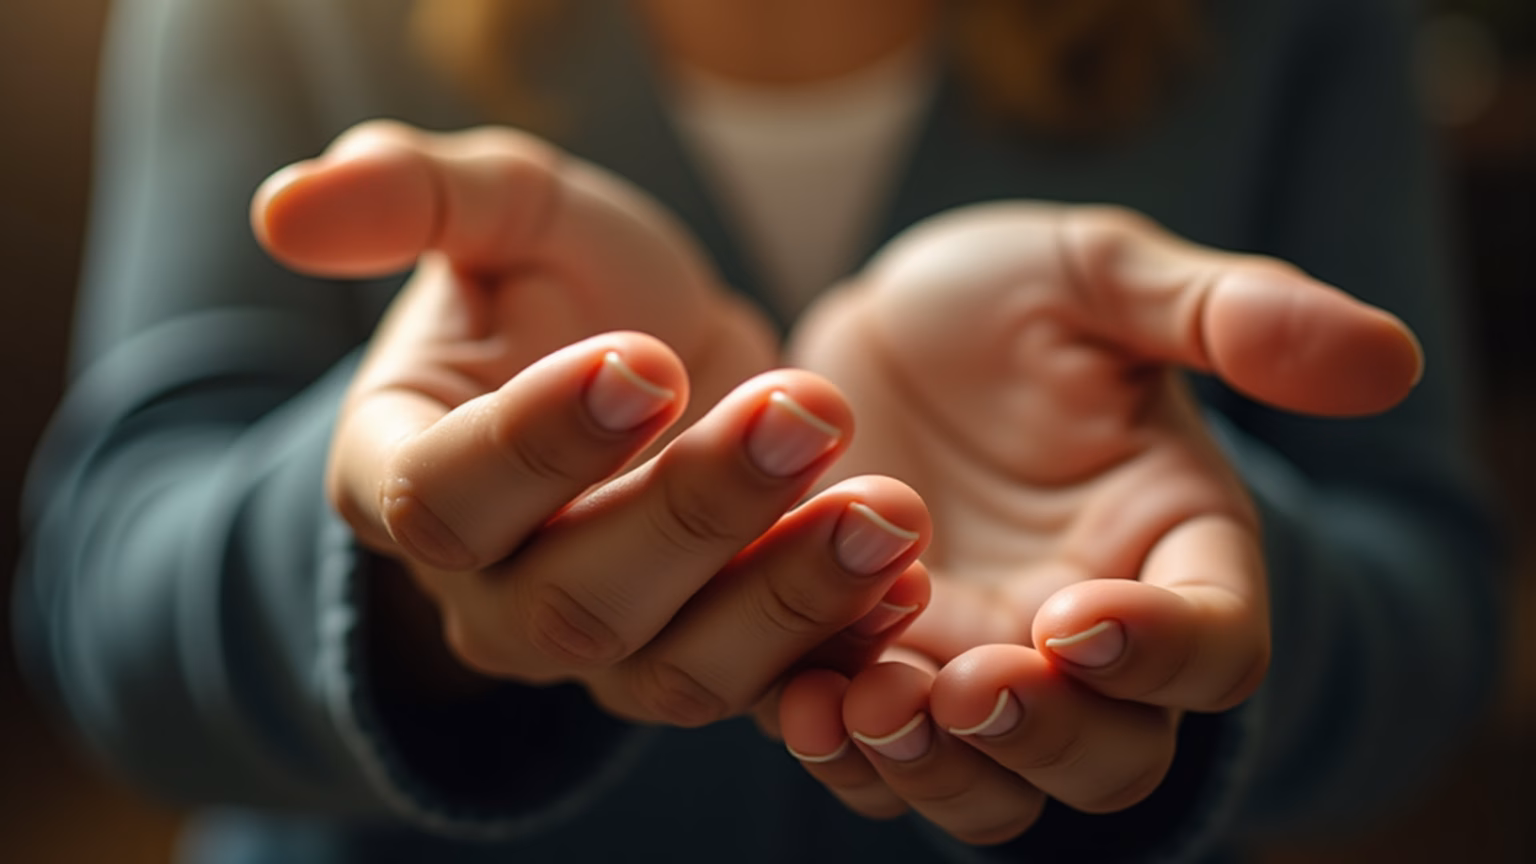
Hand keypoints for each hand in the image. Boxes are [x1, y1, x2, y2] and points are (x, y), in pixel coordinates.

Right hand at [254, 120, 932, 725]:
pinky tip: (910, 577)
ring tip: (889, 512)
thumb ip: (411, 197)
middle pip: (573, 603)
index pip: (445, 497)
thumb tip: (283, 205)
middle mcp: (493, 592)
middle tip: (803, 415)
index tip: (643, 361)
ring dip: (789, 599)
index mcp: (407, 477)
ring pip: (677, 670)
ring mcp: (601, 649)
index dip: (539, 444)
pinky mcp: (702, 664)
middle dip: (694, 515)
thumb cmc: (560, 286)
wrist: (648, 365)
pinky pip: (766, 690)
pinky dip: (840, 643)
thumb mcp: (502, 216)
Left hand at [777, 203, 1421, 841]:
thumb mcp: (1098, 279)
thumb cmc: (1005, 306)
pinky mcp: (874, 679)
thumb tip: (1390, 355)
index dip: (1163, 652)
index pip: (1216, 645)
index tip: (1081, 616)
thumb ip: (1226, 315)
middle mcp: (1083, 639)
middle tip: (972, 682)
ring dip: (938, 766)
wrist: (873, 339)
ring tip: (870, 701)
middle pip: (1109, 757)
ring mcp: (977, 670)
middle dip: (1045, 736)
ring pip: (991, 790)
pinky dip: (842, 751)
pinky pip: (874, 760)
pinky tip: (797, 702)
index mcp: (1169, 550)